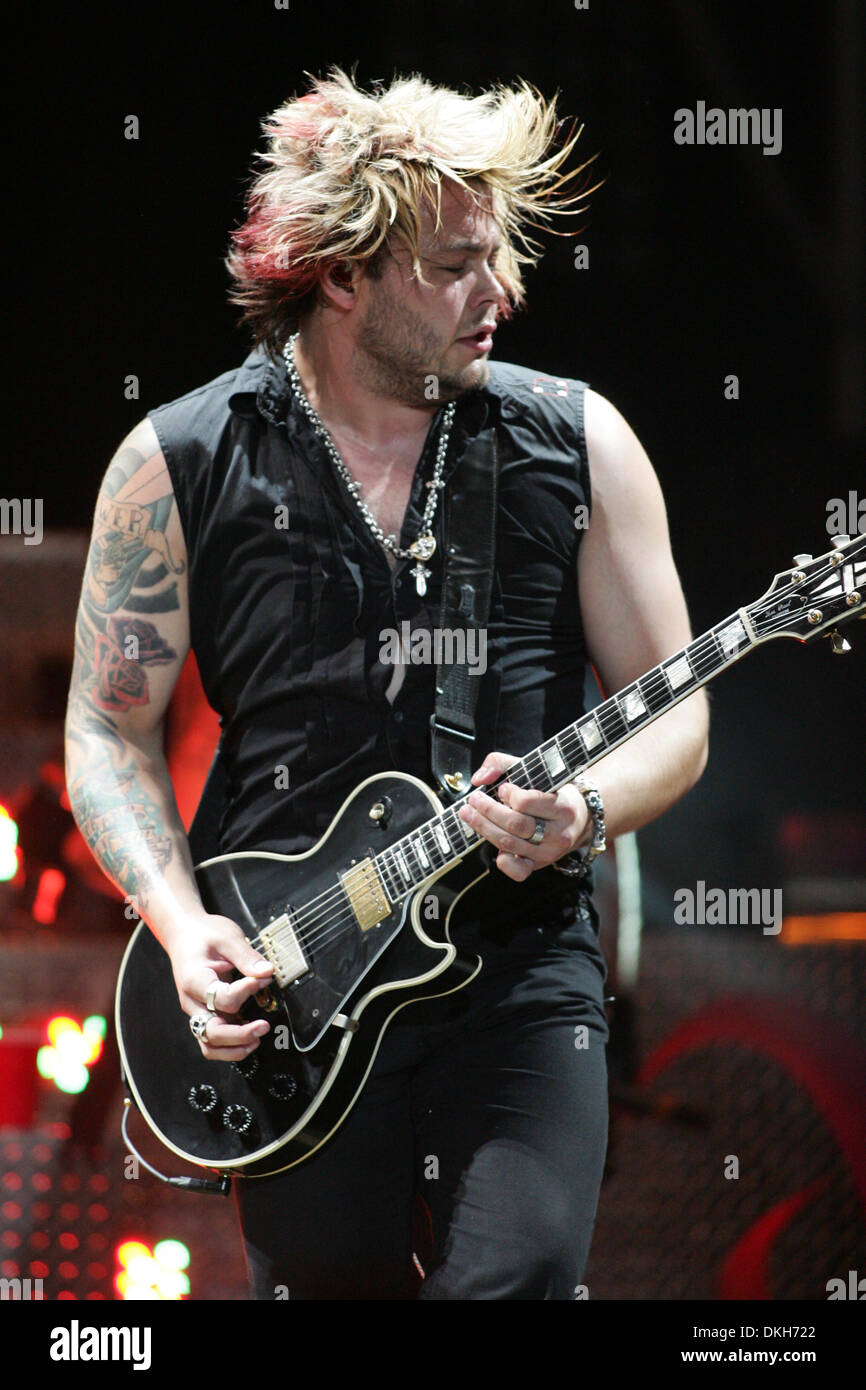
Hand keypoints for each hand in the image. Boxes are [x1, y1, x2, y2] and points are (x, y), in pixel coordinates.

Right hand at [168, 913, 274, 1061]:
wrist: (184, 934)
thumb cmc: (203, 934)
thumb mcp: (227, 937)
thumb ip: (246, 956)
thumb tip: (266, 972)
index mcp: (194, 980)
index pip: (220, 997)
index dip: (244, 992)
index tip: (261, 979)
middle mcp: (192, 1001)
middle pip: (212, 1031)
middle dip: (240, 1034)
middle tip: (264, 1026)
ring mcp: (197, 1011)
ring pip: (209, 1044)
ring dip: (234, 1048)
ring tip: (257, 1039)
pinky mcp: (206, 1014)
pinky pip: (213, 1041)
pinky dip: (230, 1047)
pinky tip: (249, 1041)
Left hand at [458, 751, 589, 882]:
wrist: (581, 818)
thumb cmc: (553, 792)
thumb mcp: (535, 770)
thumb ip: (503, 763)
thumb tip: (479, 778)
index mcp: (563, 807)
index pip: (528, 803)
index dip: (509, 794)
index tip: (502, 788)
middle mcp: (559, 833)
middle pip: (515, 825)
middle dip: (488, 811)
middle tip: (474, 800)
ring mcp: (549, 852)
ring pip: (510, 843)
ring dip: (484, 828)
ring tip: (469, 814)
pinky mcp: (540, 865)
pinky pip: (518, 870)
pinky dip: (502, 859)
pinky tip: (491, 842)